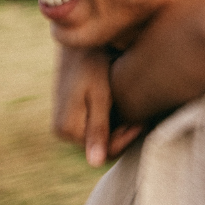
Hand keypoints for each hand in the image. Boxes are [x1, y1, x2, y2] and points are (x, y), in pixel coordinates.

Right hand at [53, 44, 139, 166]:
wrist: (77, 41)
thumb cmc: (91, 64)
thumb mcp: (99, 95)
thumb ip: (98, 128)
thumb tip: (95, 163)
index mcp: (67, 129)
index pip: (104, 151)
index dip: (126, 139)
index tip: (142, 121)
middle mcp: (61, 131)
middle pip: (102, 146)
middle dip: (123, 133)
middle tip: (143, 115)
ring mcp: (64, 123)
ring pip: (100, 136)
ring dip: (119, 127)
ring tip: (135, 110)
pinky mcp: (70, 114)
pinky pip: (94, 125)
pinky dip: (111, 120)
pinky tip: (124, 106)